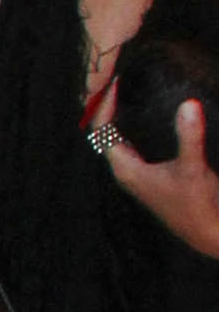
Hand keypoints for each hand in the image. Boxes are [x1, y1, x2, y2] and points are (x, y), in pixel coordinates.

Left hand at [104, 92, 218, 257]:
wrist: (208, 233)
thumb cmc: (196, 205)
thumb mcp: (192, 167)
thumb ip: (189, 136)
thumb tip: (188, 104)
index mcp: (125, 169)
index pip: (102, 131)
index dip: (105, 105)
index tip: (116, 81)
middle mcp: (127, 170)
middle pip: (106, 133)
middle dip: (109, 107)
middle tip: (118, 78)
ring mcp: (139, 173)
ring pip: (119, 138)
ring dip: (120, 115)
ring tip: (127, 88)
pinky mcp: (153, 173)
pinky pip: (134, 144)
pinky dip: (135, 126)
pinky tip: (146, 113)